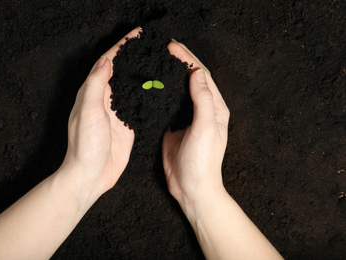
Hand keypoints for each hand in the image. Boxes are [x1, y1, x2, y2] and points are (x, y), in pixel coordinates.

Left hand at [59, 28, 141, 205]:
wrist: (91, 174)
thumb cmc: (85, 145)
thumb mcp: (88, 111)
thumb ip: (96, 85)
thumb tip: (106, 61)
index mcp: (92, 93)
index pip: (107, 62)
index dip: (121, 47)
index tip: (136, 36)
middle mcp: (104, 99)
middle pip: (120, 71)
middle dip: (133, 56)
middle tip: (150, 45)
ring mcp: (117, 112)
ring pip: (130, 85)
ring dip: (141, 72)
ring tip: (156, 61)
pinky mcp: (127, 124)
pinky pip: (138, 104)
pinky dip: (146, 93)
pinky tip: (156, 88)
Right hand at [162, 40, 229, 212]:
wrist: (191, 187)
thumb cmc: (204, 162)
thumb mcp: (205, 128)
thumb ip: (202, 100)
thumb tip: (196, 74)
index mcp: (215, 108)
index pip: (202, 76)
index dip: (188, 59)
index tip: (173, 47)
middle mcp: (203, 110)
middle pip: (191, 79)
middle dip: (180, 61)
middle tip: (164, 47)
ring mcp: (187, 118)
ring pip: (179, 90)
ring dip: (170, 74)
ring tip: (157, 60)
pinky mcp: (173, 126)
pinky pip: (167, 104)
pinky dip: (161, 91)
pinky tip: (152, 84)